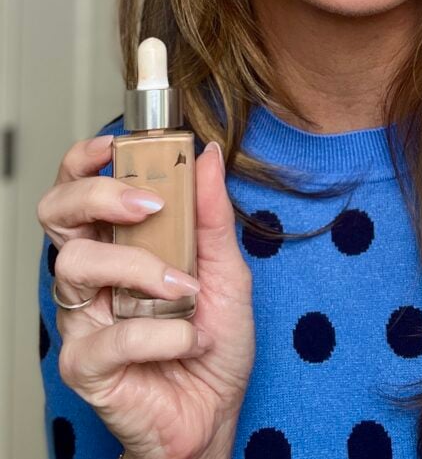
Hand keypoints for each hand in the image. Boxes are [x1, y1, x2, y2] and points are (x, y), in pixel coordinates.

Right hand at [37, 137, 254, 458]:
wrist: (216, 414)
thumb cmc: (214, 342)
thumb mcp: (227, 270)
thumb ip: (212, 215)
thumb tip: (205, 155)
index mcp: (120, 246)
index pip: (79, 190)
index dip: (85, 161)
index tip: (117, 144)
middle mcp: (94, 277)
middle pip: (57, 215)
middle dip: (97, 195)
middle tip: (146, 206)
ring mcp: (84, 320)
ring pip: (76, 267)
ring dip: (142, 270)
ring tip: (186, 292)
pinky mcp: (86, 366)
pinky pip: (111, 336)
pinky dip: (163, 335)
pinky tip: (189, 340)